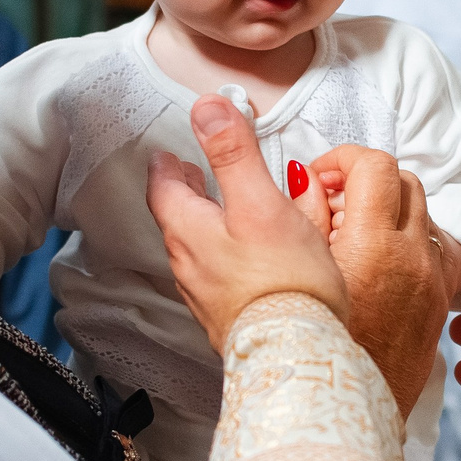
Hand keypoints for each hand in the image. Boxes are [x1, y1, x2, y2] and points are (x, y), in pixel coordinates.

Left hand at [147, 96, 347, 351]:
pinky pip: (217, 278)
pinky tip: (246, 260)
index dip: (167, 167)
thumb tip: (207, 107)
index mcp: (191, 232)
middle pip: (177, 220)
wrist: (296, 354)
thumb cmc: (282, 281)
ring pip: (195, 250)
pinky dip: (223, 257)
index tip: (170, 153)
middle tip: (191, 175)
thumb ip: (233, 154)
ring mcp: (208, 297)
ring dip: (203, 225)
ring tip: (220, 211)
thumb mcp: (260, 203)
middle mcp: (190, 266)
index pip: (164, 190)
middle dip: (183, 194)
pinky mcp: (229, 318)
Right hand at [310, 146, 450, 418]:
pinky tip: (372, 265)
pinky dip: (405, 242)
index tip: (318, 177)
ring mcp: (431, 282)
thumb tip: (307, 181)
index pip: (374, 165)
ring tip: (349, 236)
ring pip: (422, 215)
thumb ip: (302, 215)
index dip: (342, 159)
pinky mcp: (438, 305)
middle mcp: (413, 257)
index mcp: (374, 244)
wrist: (341, 417)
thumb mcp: (295, 272)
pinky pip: (431, 251)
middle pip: (403, 182)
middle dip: (365, 180)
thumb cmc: (308, 354)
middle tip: (329, 202)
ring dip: (388, 209)